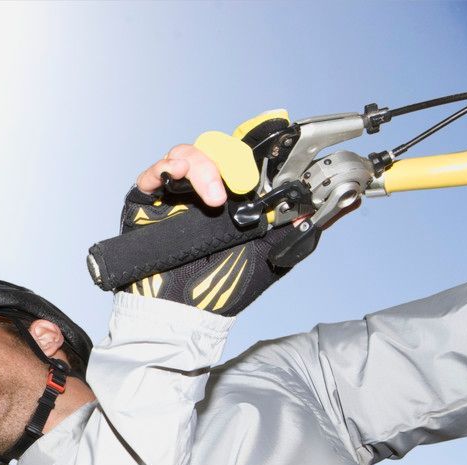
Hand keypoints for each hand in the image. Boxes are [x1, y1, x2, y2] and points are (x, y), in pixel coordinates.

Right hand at [112, 111, 315, 315]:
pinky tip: (177, 174)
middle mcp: (206, 190)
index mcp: (236, 198)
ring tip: (215, 197)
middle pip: (218, 149)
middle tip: (241, 184)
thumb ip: (291, 231)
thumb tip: (318, 208)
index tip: (268, 166)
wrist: (182, 313)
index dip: (257, 153)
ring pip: (189, 154)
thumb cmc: (222, 290)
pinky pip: (155, 172)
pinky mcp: (147, 201)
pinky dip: (166, 167)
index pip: (246, 158)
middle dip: (232, 159)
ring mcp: (177, 194)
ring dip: (204, 166)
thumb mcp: (269, 258)